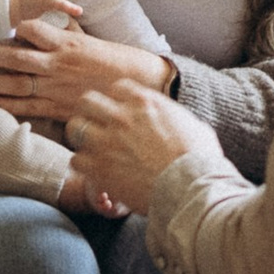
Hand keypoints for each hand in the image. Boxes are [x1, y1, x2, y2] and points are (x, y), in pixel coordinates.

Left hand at [0, 6, 173, 125]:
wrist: (139, 87)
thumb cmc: (113, 61)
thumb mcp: (89, 39)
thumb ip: (66, 30)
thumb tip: (53, 15)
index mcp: (65, 43)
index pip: (31, 29)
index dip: (5, 25)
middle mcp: (57, 65)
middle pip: (14, 56)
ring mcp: (57, 88)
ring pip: (16, 83)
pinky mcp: (60, 109)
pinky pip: (29, 107)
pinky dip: (9, 106)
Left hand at [67, 74, 221, 215]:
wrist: (189, 186)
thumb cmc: (198, 158)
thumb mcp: (192, 124)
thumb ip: (172, 116)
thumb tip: (174, 119)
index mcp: (145, 101)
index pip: (117, 87)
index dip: (118, 99)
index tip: (120, 110)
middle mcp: (121, 116)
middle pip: (87, 101)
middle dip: (91, 112)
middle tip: (98, 126)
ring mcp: (106, 141)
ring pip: (75, 128)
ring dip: (82, 137)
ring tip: (92, 149)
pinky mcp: (98, 167)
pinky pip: (76, 160)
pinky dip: (84, 166)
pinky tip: (96, 171)